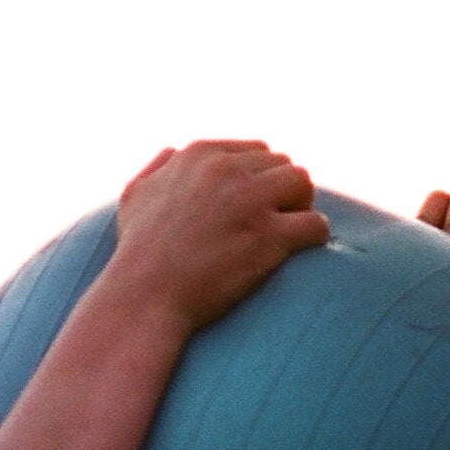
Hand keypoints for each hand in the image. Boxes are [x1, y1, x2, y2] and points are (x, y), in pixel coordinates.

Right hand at [109, 141, 331, 330]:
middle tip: (274, 221)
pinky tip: (302, 247)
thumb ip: (157, 167)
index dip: (260, 179)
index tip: (256, 204)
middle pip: (282, 165)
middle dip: (281, 191)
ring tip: (288, 231)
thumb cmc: (136, 253)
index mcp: (199, 155)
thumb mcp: (134, 196)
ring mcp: (249, 201)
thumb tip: (173, 151)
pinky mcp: (267, 236)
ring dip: (300, 205)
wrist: (143, 297)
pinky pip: (314, 224)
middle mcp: (226, 170)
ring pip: (302, 182)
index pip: (256, 151)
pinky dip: (315, 235)